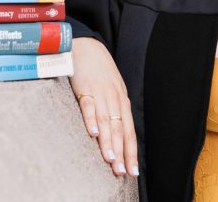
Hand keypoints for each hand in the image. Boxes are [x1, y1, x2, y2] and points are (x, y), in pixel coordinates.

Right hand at [69, 37, 138, 177]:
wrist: (87, 47)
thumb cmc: (100, 71)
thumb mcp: (112, 90)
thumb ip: (114, 110)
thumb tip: (117, 134)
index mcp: (122, 101)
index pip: (129, 131)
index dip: (131, 152)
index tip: (132, 171)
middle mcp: (114, 99)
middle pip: (119, 129)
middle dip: (121, 152)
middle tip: (121, 171)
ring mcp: (100, 93)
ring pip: (106, 121)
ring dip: (108, 141)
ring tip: (110, 159)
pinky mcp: (85, 87)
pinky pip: (89, 105)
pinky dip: (91, 119)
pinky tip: (93, 133)